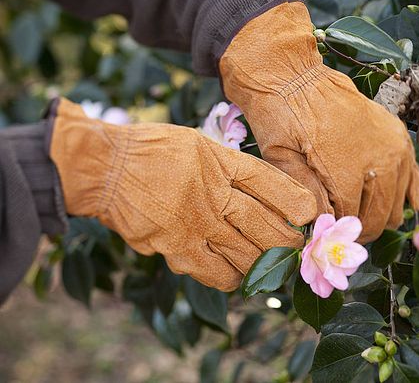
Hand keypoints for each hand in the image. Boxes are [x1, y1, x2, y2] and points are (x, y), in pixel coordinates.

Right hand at [49, 98, 316, 290]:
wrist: (107, 167)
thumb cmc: (153, 150)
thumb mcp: (199, 143)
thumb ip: (229, 166)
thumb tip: (257, 191)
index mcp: (223, 163)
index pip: (273, 185)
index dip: (296, 203)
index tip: (309, 215)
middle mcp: (216, 195)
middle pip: (268, 228)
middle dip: (288, 243)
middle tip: (295, 248)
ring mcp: (198, 224)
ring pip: (249, 256)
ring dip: (266, 265)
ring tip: (271, 265)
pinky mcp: (178, 249)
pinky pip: (219, 274)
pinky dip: (234, 277)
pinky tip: (236, 274)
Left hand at [219, 0, 418, 242]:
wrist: (291, 73)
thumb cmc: (278, 115)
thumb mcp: (280, 158)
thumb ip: (307, 194)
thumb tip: (324, 223)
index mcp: (345, 170)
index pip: (352, 218)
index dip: (340, 230)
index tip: (330, 234)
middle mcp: (377, 160)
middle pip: (379, 213)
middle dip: (362, 227)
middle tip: (347, 231)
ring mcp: (391, 144)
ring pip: (396, 197)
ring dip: (383, 212)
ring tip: (367, 219)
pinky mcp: (394, 131)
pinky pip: (411, 170)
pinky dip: (410, 190)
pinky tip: (410, 205)